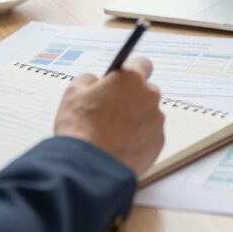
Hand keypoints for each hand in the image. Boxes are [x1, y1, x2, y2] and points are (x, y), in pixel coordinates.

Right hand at [54, 57, 164, 176]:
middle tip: (109, 111)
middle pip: (145, 91)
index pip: (142, 64)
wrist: (87, 167)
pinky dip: (138, 139)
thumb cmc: (80, 127)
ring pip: (147, 114)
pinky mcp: (158, 144)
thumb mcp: (74, 92)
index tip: (121, 80)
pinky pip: (149, 136)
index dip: (129, 72)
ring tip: (111, 134)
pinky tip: (119, 147)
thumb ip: (89, 79)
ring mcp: (156, 121)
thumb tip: (96, 82)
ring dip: (135, 120)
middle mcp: (150, 97)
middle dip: (131, 98)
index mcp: (131, 79)